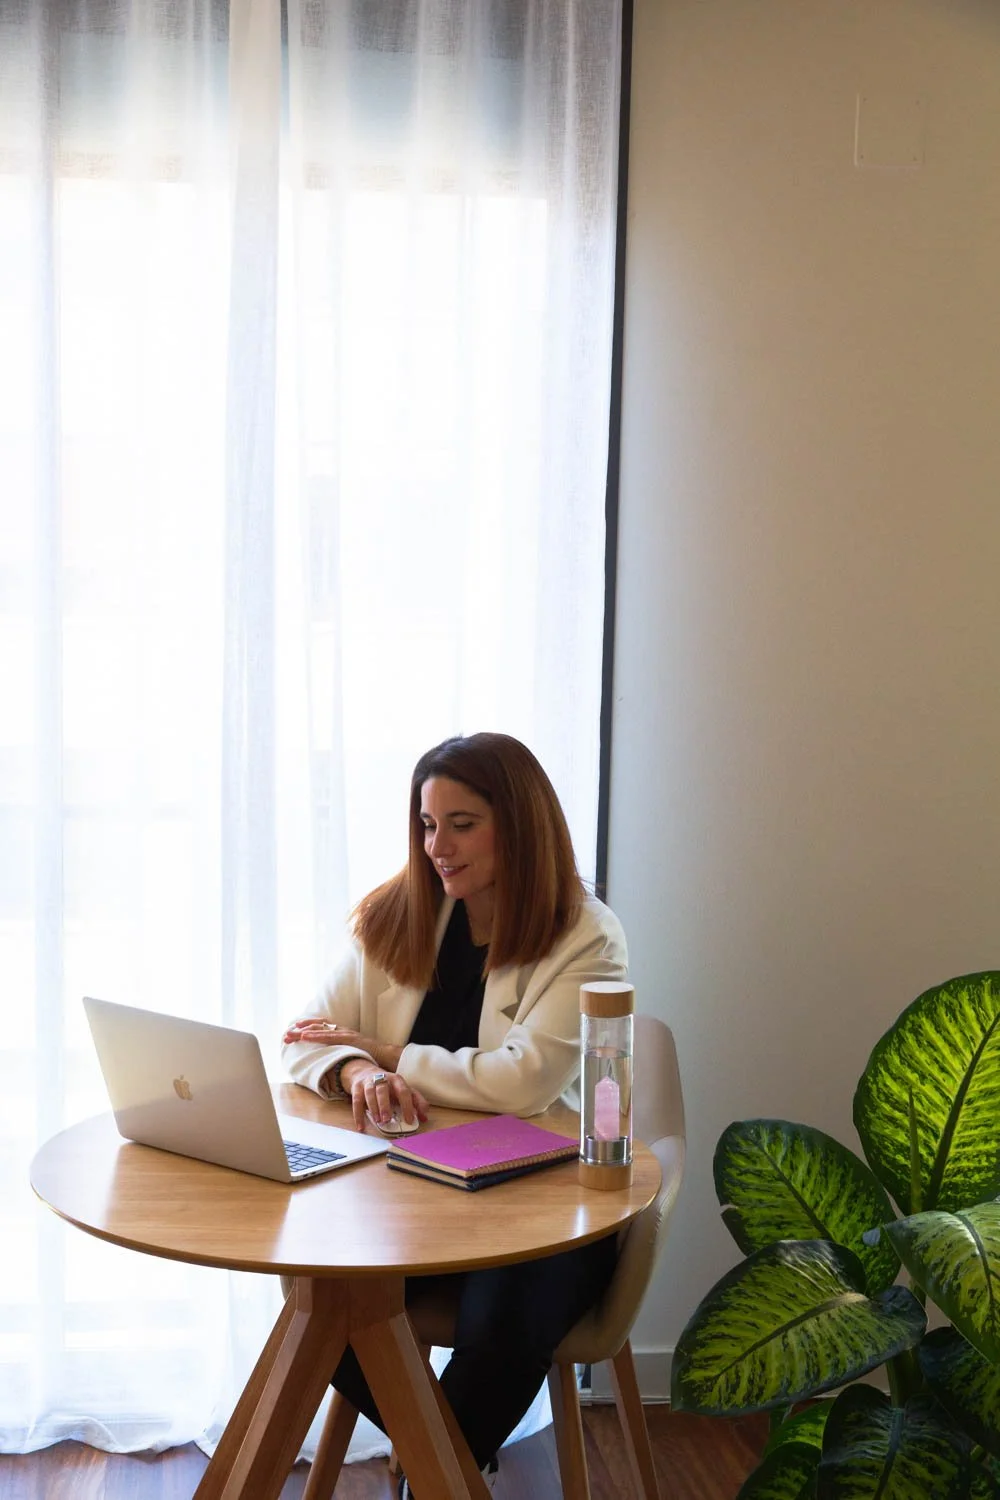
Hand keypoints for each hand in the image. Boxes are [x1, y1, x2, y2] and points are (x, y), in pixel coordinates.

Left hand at [282, 1019, 401, 1074]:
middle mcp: (342, 1030)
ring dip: (303, 1032)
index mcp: (342, 1033)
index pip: (322, 1027)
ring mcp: (345, 1033)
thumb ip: (342, 1054)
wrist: (387, 1056)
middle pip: (317, 1026)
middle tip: (285, 1035)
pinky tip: (304, 1036)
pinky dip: (315, 1035)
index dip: (307, 1027)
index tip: (294, 1030)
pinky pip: (328, 1036)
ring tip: (290, 1034)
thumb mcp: (353, 1053)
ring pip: (320, 1029)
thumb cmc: (370, 1057)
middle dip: (300, 1030)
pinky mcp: (348, 1038)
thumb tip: (332, 1061)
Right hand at [341, 1060, 428, 1132]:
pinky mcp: (357, 1087)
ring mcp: (368, 1082)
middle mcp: (382, 1079)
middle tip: (388, 1119)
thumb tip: (425, 1117)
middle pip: (383, 1090)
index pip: (404, 1091)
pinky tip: (361, 1126)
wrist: (366, 1072)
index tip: (409, 1120)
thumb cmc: (389, 1086)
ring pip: (370, 1094)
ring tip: (378, 1121)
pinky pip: (356, 1101)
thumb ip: (416, 1102)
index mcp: (397, 1080)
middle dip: (385, 1105)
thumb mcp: (404, 1090)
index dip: (407, 1106)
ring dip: (374, 1108)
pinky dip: (358, 1115)